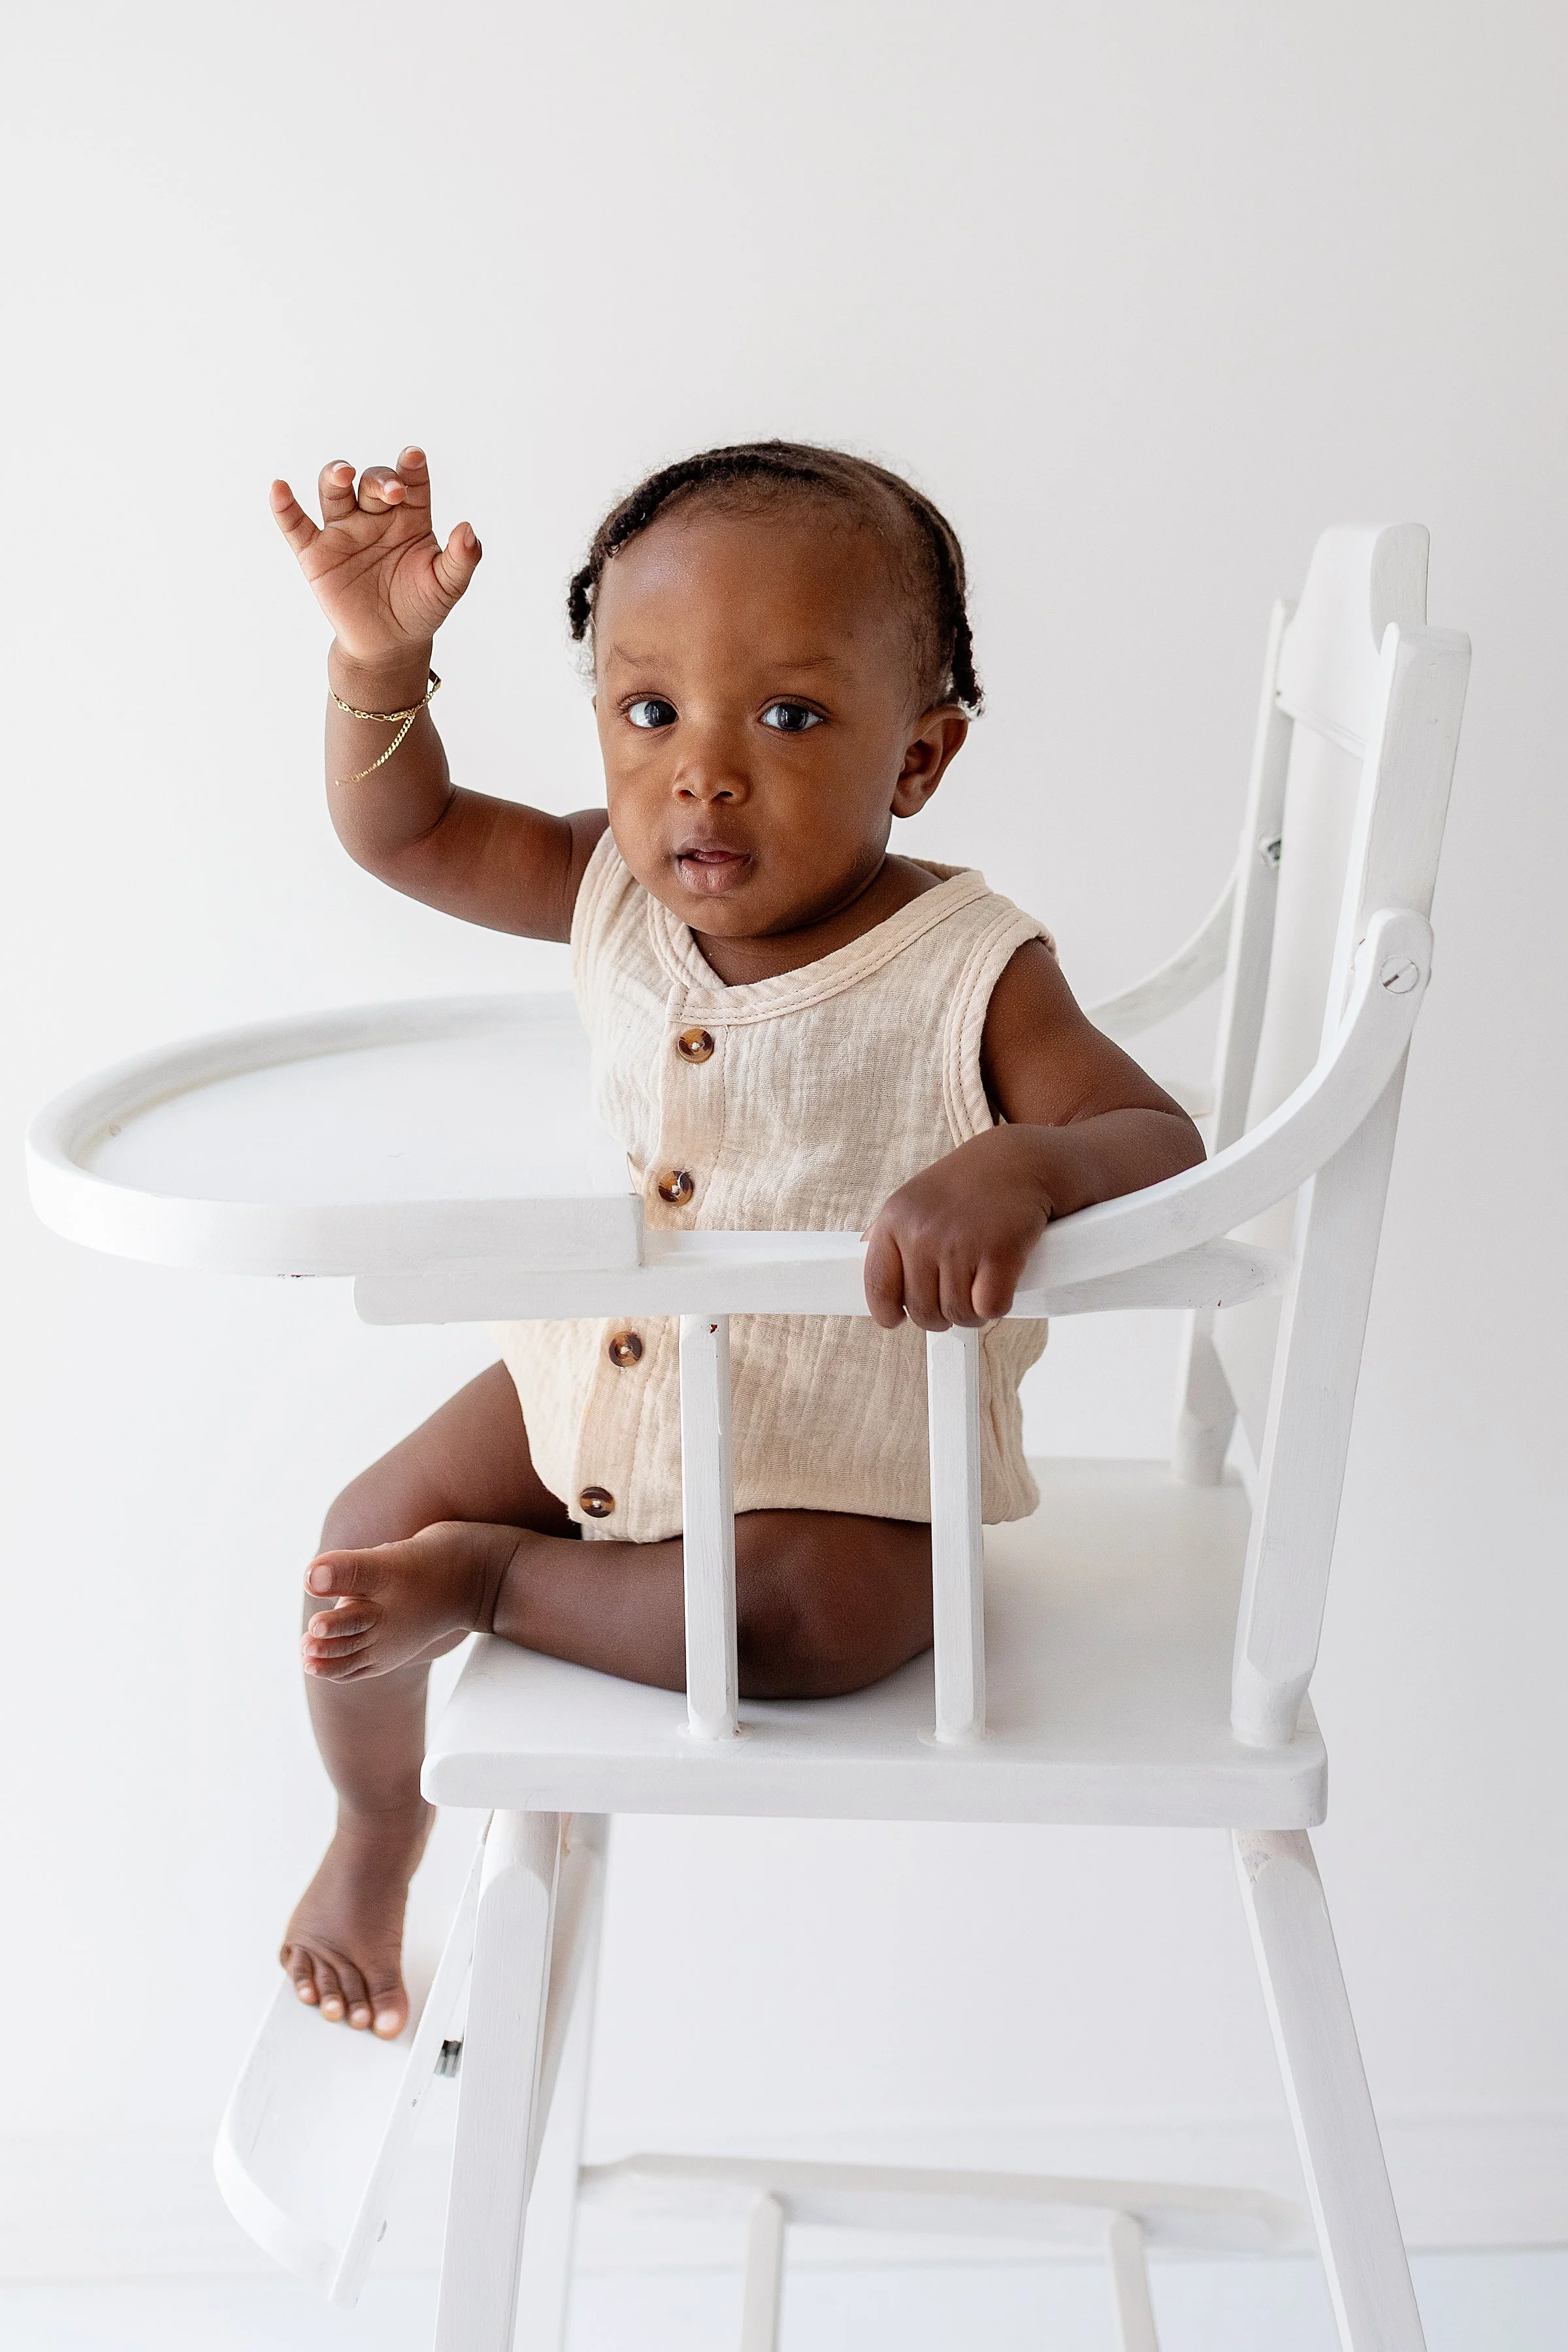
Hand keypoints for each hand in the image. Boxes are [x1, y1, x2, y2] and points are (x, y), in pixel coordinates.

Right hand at [270, 447, 480, 667]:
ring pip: (334, 490)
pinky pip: (296, 525)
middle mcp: (375, 515)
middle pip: (371, 482)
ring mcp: (343, 531)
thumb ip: (461, 559)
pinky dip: (284, 507)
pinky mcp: (316, 553)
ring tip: (344, 474)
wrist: (390, 644)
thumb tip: (468, 530)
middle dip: (380, 480)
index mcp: (409, 516)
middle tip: (391, 492)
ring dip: (336, 475)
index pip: (411, 482)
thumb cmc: (421, 608)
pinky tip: (279, 488)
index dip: (411, 468)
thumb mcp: (447, 586)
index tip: (414, 457)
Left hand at [863, 1126, 1057, 1330]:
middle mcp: (923, 1232)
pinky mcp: (999, 1253)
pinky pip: (988, 1308)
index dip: (888, 1312)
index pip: (878, 1286)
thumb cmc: (968, 1184)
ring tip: (980, 1285)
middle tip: (956, 1296)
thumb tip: (862, 1256)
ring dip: (972, 1311)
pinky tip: (999, 1285)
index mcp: (895, 1219)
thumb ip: (888, 1231)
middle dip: (941, 1314)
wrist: (1021, 1160)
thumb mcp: (916, 1198)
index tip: (898, 1318)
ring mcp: (960, 1243)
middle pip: (922, 1311)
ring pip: (958, 1314)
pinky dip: (996, 1306)